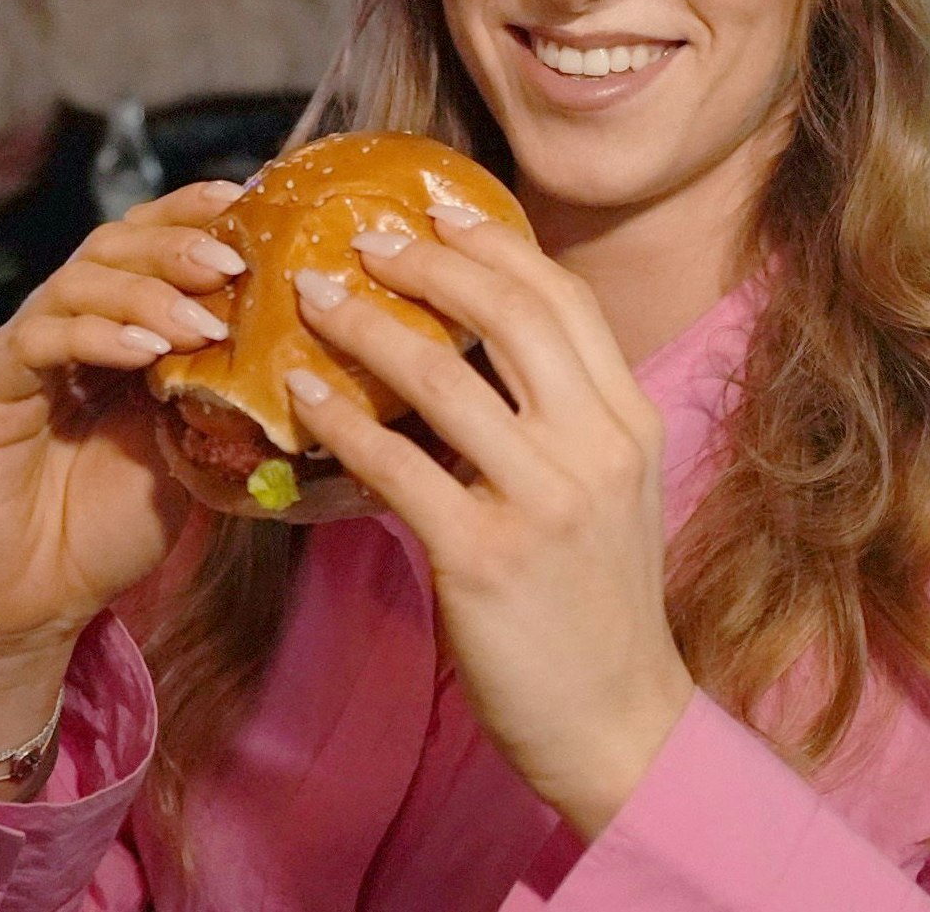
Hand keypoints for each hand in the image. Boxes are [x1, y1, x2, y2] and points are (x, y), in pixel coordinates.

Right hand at [0, 181, 245, 682]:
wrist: (39, 599)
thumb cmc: (117, 523)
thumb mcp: (196, 448)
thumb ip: (228, 395)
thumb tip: (312, 352)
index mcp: (118, 328)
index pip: (152, 246)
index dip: (196, 215)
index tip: (250, 200)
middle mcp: (67, 327)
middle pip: (116, 249)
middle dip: (178, 245)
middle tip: (234, 262)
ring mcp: (24, 355)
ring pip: (78, 285)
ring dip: (146, 293)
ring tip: (201, 319)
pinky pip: (38, 343)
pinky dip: (93, 336)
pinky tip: (142, 351)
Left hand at [286, 209, 693, 838]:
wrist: (618, 720)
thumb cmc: (598, 609)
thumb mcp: (608, 495)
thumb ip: (564, 423)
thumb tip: (481, 355)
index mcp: (629, 422)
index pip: (563, 302)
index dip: (496, 245)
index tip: (438, 209)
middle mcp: (596, 446)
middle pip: (512, 313)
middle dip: (431, 261)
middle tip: (363, 235)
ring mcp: (543, 499)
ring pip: (445, 376)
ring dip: (368, 324)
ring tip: (312, 294)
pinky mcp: (482, 556)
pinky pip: (397, 464)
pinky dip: (341, 418)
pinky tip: (300, 391)